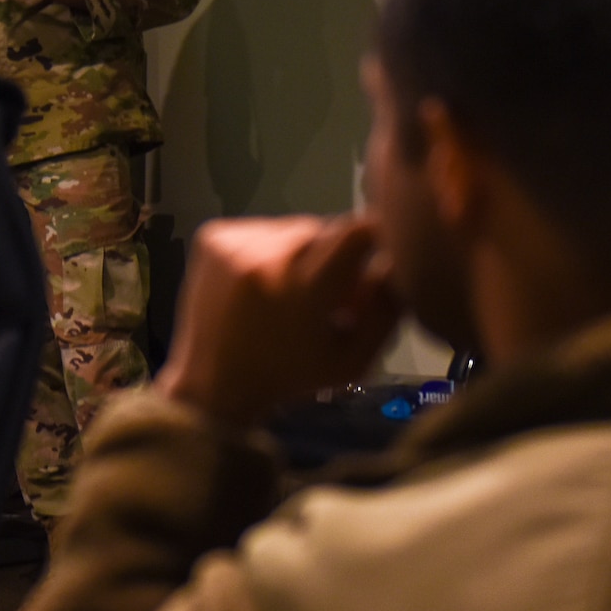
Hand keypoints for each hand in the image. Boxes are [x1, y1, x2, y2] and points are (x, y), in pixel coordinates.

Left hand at [155, 216, 399, 428]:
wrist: (213, 382)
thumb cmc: (290, 376)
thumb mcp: (353, 359)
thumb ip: (385, 309)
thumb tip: (398, 260)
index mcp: (302, 290)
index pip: (355, 232)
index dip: (374, 238)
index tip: (378, 253)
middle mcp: (265, 258)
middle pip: (325, 229)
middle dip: (336, 257)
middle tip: (330, 293)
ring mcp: (233, 244)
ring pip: (294, 227)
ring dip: (302, 253)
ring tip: (292, 292)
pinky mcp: (212, 236)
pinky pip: (262, 228)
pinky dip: (270, 249)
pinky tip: (263, 284)